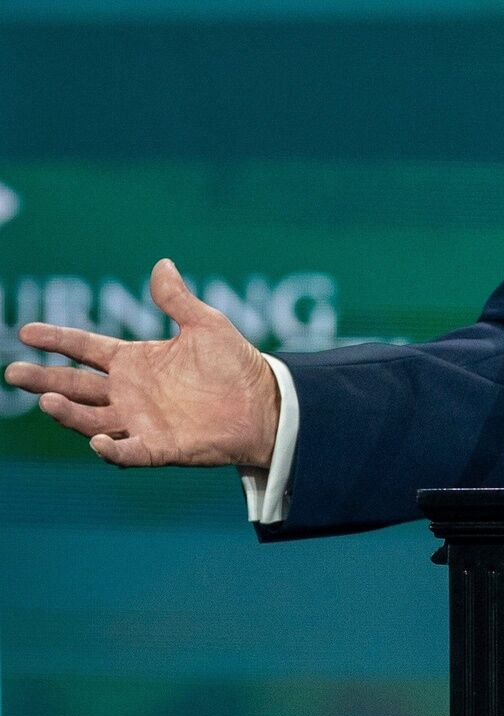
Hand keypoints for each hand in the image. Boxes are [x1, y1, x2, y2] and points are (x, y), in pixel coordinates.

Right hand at [4, 258, 280, 469]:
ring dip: (68, 413)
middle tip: (13, 372)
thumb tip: (162, 264)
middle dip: (44, 379)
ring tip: (47, 399)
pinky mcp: (159, 447)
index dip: (57, 339)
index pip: (85, 348)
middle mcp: (128, 393)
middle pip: (75, 385)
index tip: (26, 331)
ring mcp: (140, 421)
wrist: (266, 404)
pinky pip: (128, 452)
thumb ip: (178, 300)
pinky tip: (98, 442)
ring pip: (91, 419)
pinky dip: (111, 450)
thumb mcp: (206, 325)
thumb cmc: (234, 365)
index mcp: (134, 361)